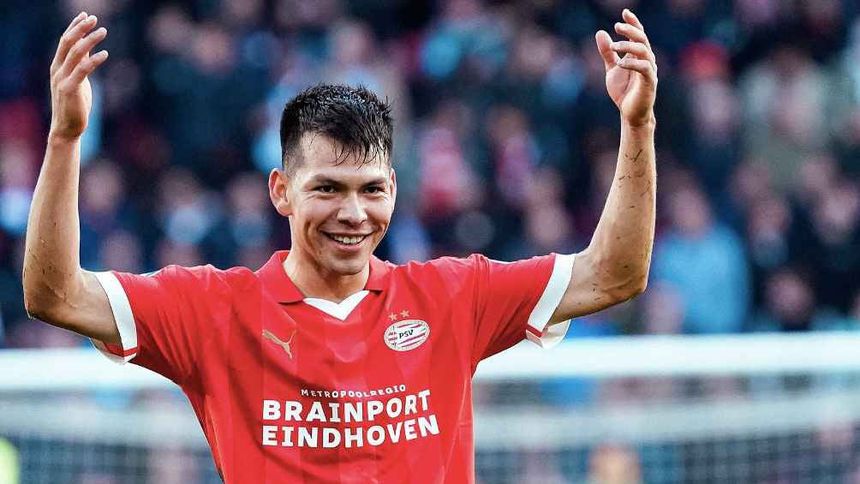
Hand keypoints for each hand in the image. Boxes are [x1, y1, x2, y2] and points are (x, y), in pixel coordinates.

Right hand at [49, 12, 108, 141]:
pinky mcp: (70, 89)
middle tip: (94, 18)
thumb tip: (88, 48)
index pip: (64, 40)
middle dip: (80, 28)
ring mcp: (62, 78)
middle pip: (67, 42)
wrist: (67, 128)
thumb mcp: (78, 80)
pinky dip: (94, 60)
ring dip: (89, 40)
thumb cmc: (74, 104)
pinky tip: (105, 54)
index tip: (86, 15)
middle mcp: (57, 69)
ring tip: (103, 31)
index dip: (74, 26)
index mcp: (58, 65)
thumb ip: (80, 64)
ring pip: (75, 53)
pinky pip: (83, 70)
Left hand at [595, 9, 656, 126]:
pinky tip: (619, 63)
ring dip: (629, 46)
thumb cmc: (624, 91)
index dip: (633, 23)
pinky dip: (632, 63)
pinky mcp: (650, 82)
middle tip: (617, 26)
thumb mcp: (612, 69)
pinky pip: (644, 68)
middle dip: (631, 30)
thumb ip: (607, 52)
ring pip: (644, 51)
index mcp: (638, 56)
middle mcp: (646, 60)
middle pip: (643, 39)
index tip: (624, 12)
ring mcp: (650, 71)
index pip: (639, 34)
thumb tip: (600, 32)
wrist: (630, 114)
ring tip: (614, 46)